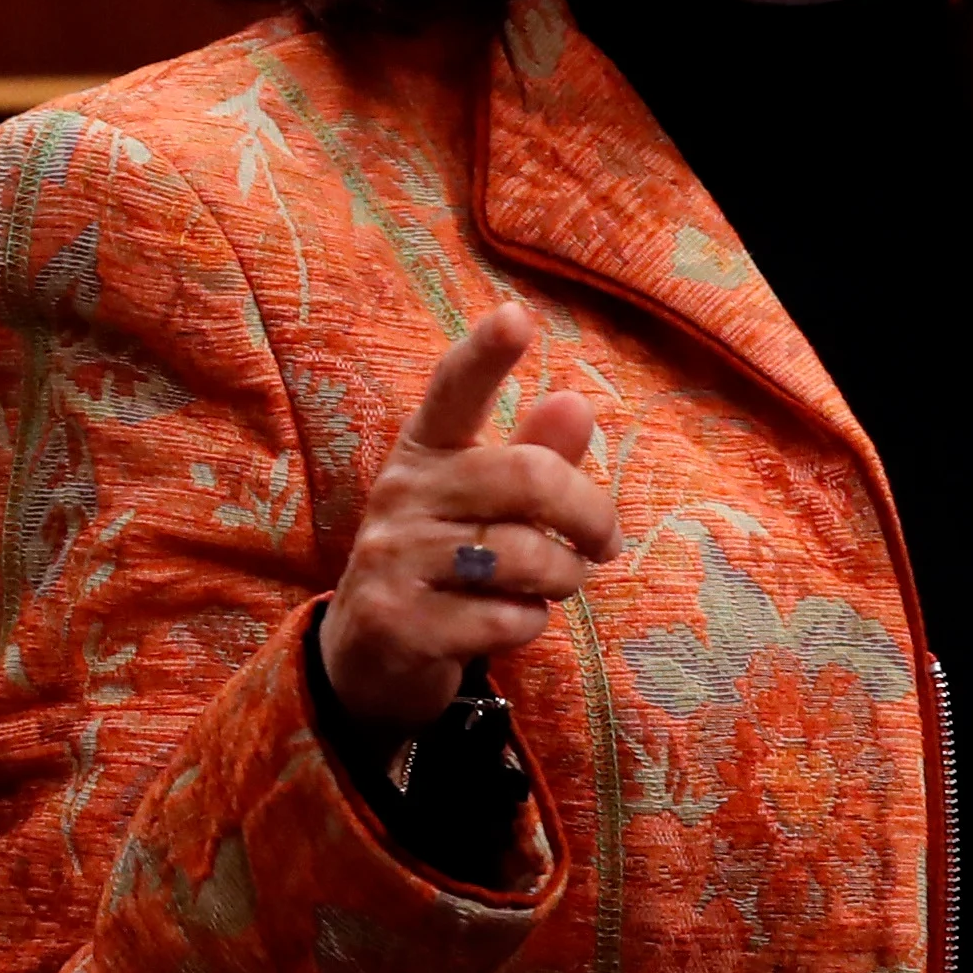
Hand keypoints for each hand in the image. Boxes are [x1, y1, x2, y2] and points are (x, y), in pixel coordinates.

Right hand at [321, 302, 614, 728]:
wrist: (368, 656)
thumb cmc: (447, 563)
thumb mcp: (483, 504)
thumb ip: (534, 456)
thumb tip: (577, 403)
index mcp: (425, 450)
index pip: (453, 390)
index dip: (485, 354)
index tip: (516, 316)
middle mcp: (402, 494)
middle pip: (526, 478)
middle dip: (589, 513)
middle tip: (604, 542)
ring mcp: (393, 558)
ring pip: (524, 554)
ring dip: (562, 578)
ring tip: (555, 584)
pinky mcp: (399, 623)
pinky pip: (506, 618)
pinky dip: (530, 624)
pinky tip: (511, 621)